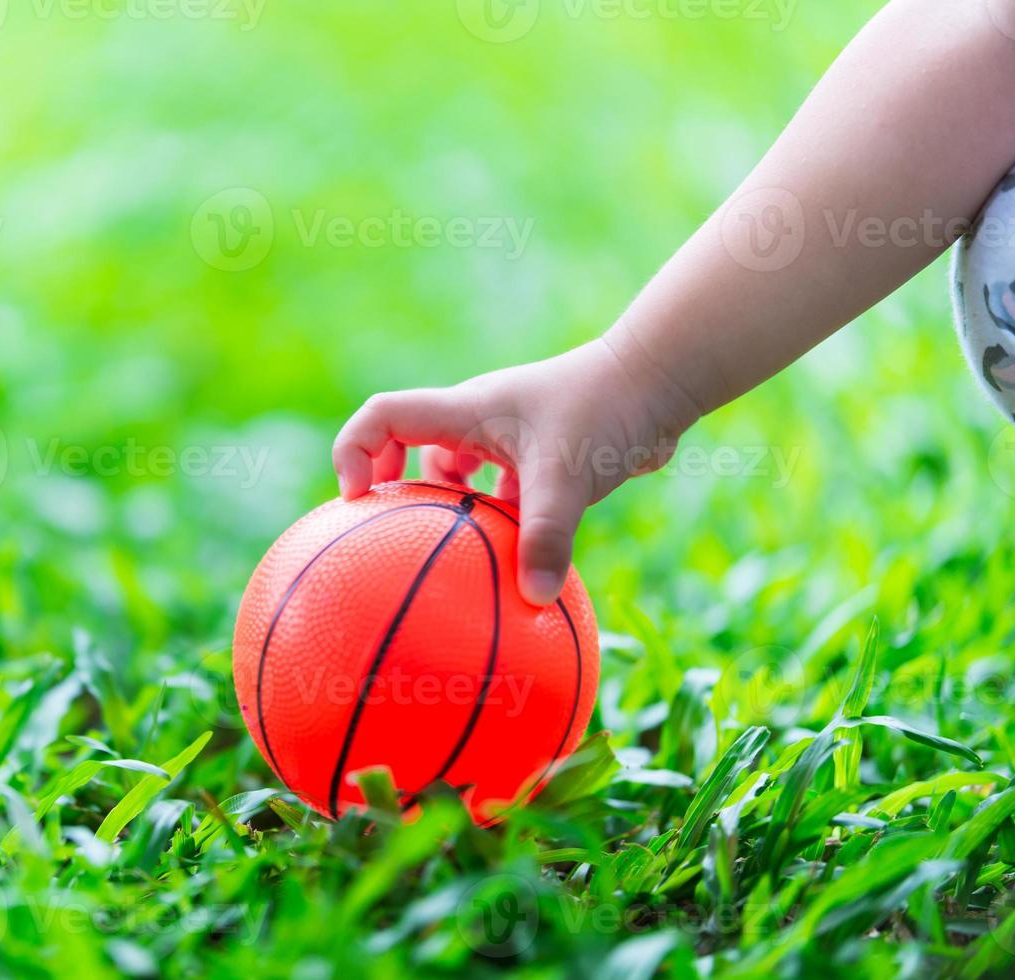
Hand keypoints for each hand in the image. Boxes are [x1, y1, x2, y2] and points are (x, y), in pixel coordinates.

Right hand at [331, 335, 700, 604]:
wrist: (661, 378)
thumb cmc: (606, 411)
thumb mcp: (569, 477)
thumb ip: (547, 537)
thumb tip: (534, 599)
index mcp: (465, 412)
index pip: (384, 415)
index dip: (354, 451)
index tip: (356, 499)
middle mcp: (478, 420)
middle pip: (409, 447)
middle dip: (392, 488)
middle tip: (387, 536)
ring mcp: (508, 436)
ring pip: (458, 474)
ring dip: (452, 510)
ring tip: (451, 556)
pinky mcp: (539, 455)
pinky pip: (500, 491)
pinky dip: (497, 522)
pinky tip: (514, 564)